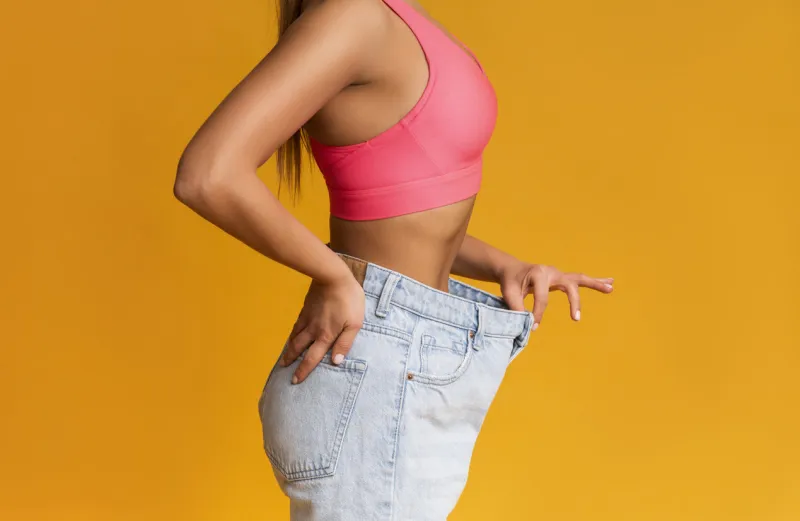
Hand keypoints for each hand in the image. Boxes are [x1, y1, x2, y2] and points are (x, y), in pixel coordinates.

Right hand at [280, 272, 364, 383]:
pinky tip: (292, 335)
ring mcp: (307, 318)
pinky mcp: (306, 308)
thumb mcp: (354, 323)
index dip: (303, 370)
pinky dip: (292, 333)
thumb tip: (336, 362)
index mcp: (326, 336)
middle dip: (291, 361)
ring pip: (295, 337)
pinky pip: (296, 325)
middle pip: (298, 349)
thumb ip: (345, 343)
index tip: (295, 380)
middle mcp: (313, 330)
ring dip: (289, 349)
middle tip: (283, 369)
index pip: (312, 358)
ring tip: (284, 357)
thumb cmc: (349, 300)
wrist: (333, 277)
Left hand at [498, 260, 613, 328]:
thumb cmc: (510, 281)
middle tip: (576, 319)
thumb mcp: (508, 292)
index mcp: (538, 274)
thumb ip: (516, 306)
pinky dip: (595, 281)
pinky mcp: (562, 278)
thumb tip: (525, 321)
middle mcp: (551, 271)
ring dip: (596, 283)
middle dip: (574, 302)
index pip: (542, 297)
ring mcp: (558, 274)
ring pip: (579, 279)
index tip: (533, 326)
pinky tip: (610, 283)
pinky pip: (580, 280)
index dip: (538, 313)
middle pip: (569, 285)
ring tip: (611, 288)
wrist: (512, 270)